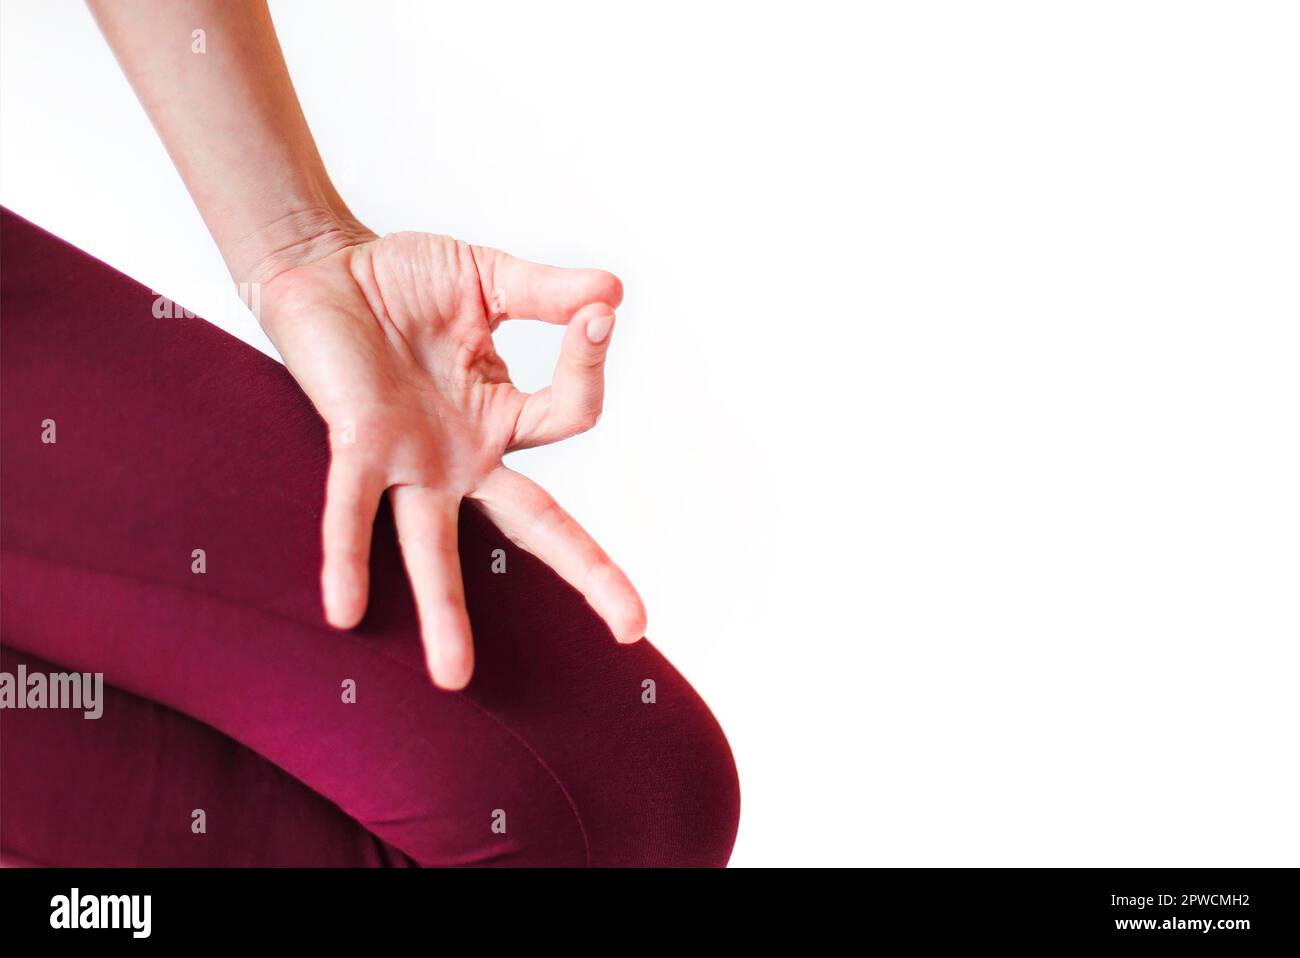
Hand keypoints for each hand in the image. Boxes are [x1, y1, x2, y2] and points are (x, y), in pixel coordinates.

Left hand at [257, 230, 645, 688]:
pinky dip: (349, 555)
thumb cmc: (404, 276)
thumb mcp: (490, 278)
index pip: (572, 413)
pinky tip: (343, 612)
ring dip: (445, 612)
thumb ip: (549, 291)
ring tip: (453, 680)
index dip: (592, 363)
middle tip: (633, 629)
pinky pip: (352, 508)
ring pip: (436, 547)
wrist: (322, 260)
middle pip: (538, 525)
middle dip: (589, 574)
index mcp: (503, 414)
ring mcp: (413, 460)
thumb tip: (614, 294)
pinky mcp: (358, 445)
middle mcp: (465, 454)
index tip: (596, 315)